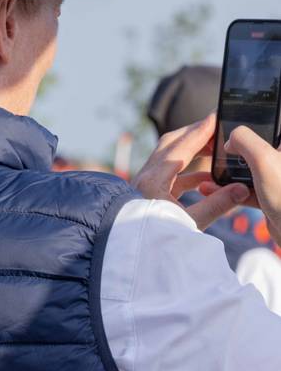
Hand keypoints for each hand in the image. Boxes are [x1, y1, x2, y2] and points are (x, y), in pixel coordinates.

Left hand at [133, 113, 250, 230]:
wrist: (130, 252)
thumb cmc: (155, 238)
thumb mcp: (189, 223)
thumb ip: (215, 205)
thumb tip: (240, 190)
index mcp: (153, 180)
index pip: (180, 147)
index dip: (200, 132)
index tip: (215, 118)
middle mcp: (146, 176)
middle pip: (171, 144)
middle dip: (194, 134)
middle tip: (216, 128)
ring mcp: (144, 183)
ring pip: (169, 157)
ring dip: (191, 151)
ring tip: (214, 150)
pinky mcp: (147, 193)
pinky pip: (169, 174)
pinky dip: (188, 172)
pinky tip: (206, 179)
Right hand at [198, 126, 280, 245]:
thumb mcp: (263, 158)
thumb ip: (244, 139)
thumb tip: (230, 140)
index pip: (261, 127)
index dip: (241, 127)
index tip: (223, 131)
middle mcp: (279, 161)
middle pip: (250, 149)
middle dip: (229, 153)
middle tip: (213, 155)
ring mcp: (274, 180)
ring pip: (245, 171)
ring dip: (225, 174)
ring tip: (207, 176)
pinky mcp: (269, 198)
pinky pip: (244, 190)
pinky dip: (228, 191)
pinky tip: (211, 191)